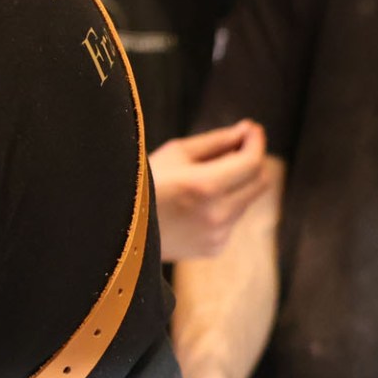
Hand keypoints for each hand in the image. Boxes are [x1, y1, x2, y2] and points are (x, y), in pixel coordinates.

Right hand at [150, 121, 269, 262]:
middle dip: (251, 162)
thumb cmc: (142, 183)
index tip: (250, 129)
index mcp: (204, 186)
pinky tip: (193, 206)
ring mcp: (217, 235)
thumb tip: (246, 131)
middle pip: (259, 182)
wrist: (117, 230)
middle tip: (235, 149)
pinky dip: (222, 207)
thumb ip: (215, 141)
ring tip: (203, 179)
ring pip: (246, 201)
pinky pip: (232, 220)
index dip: (255, 142)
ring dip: (235, 185)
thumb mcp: (174, 153)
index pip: (252, 162)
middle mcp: (216, 214)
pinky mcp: (214, 248)